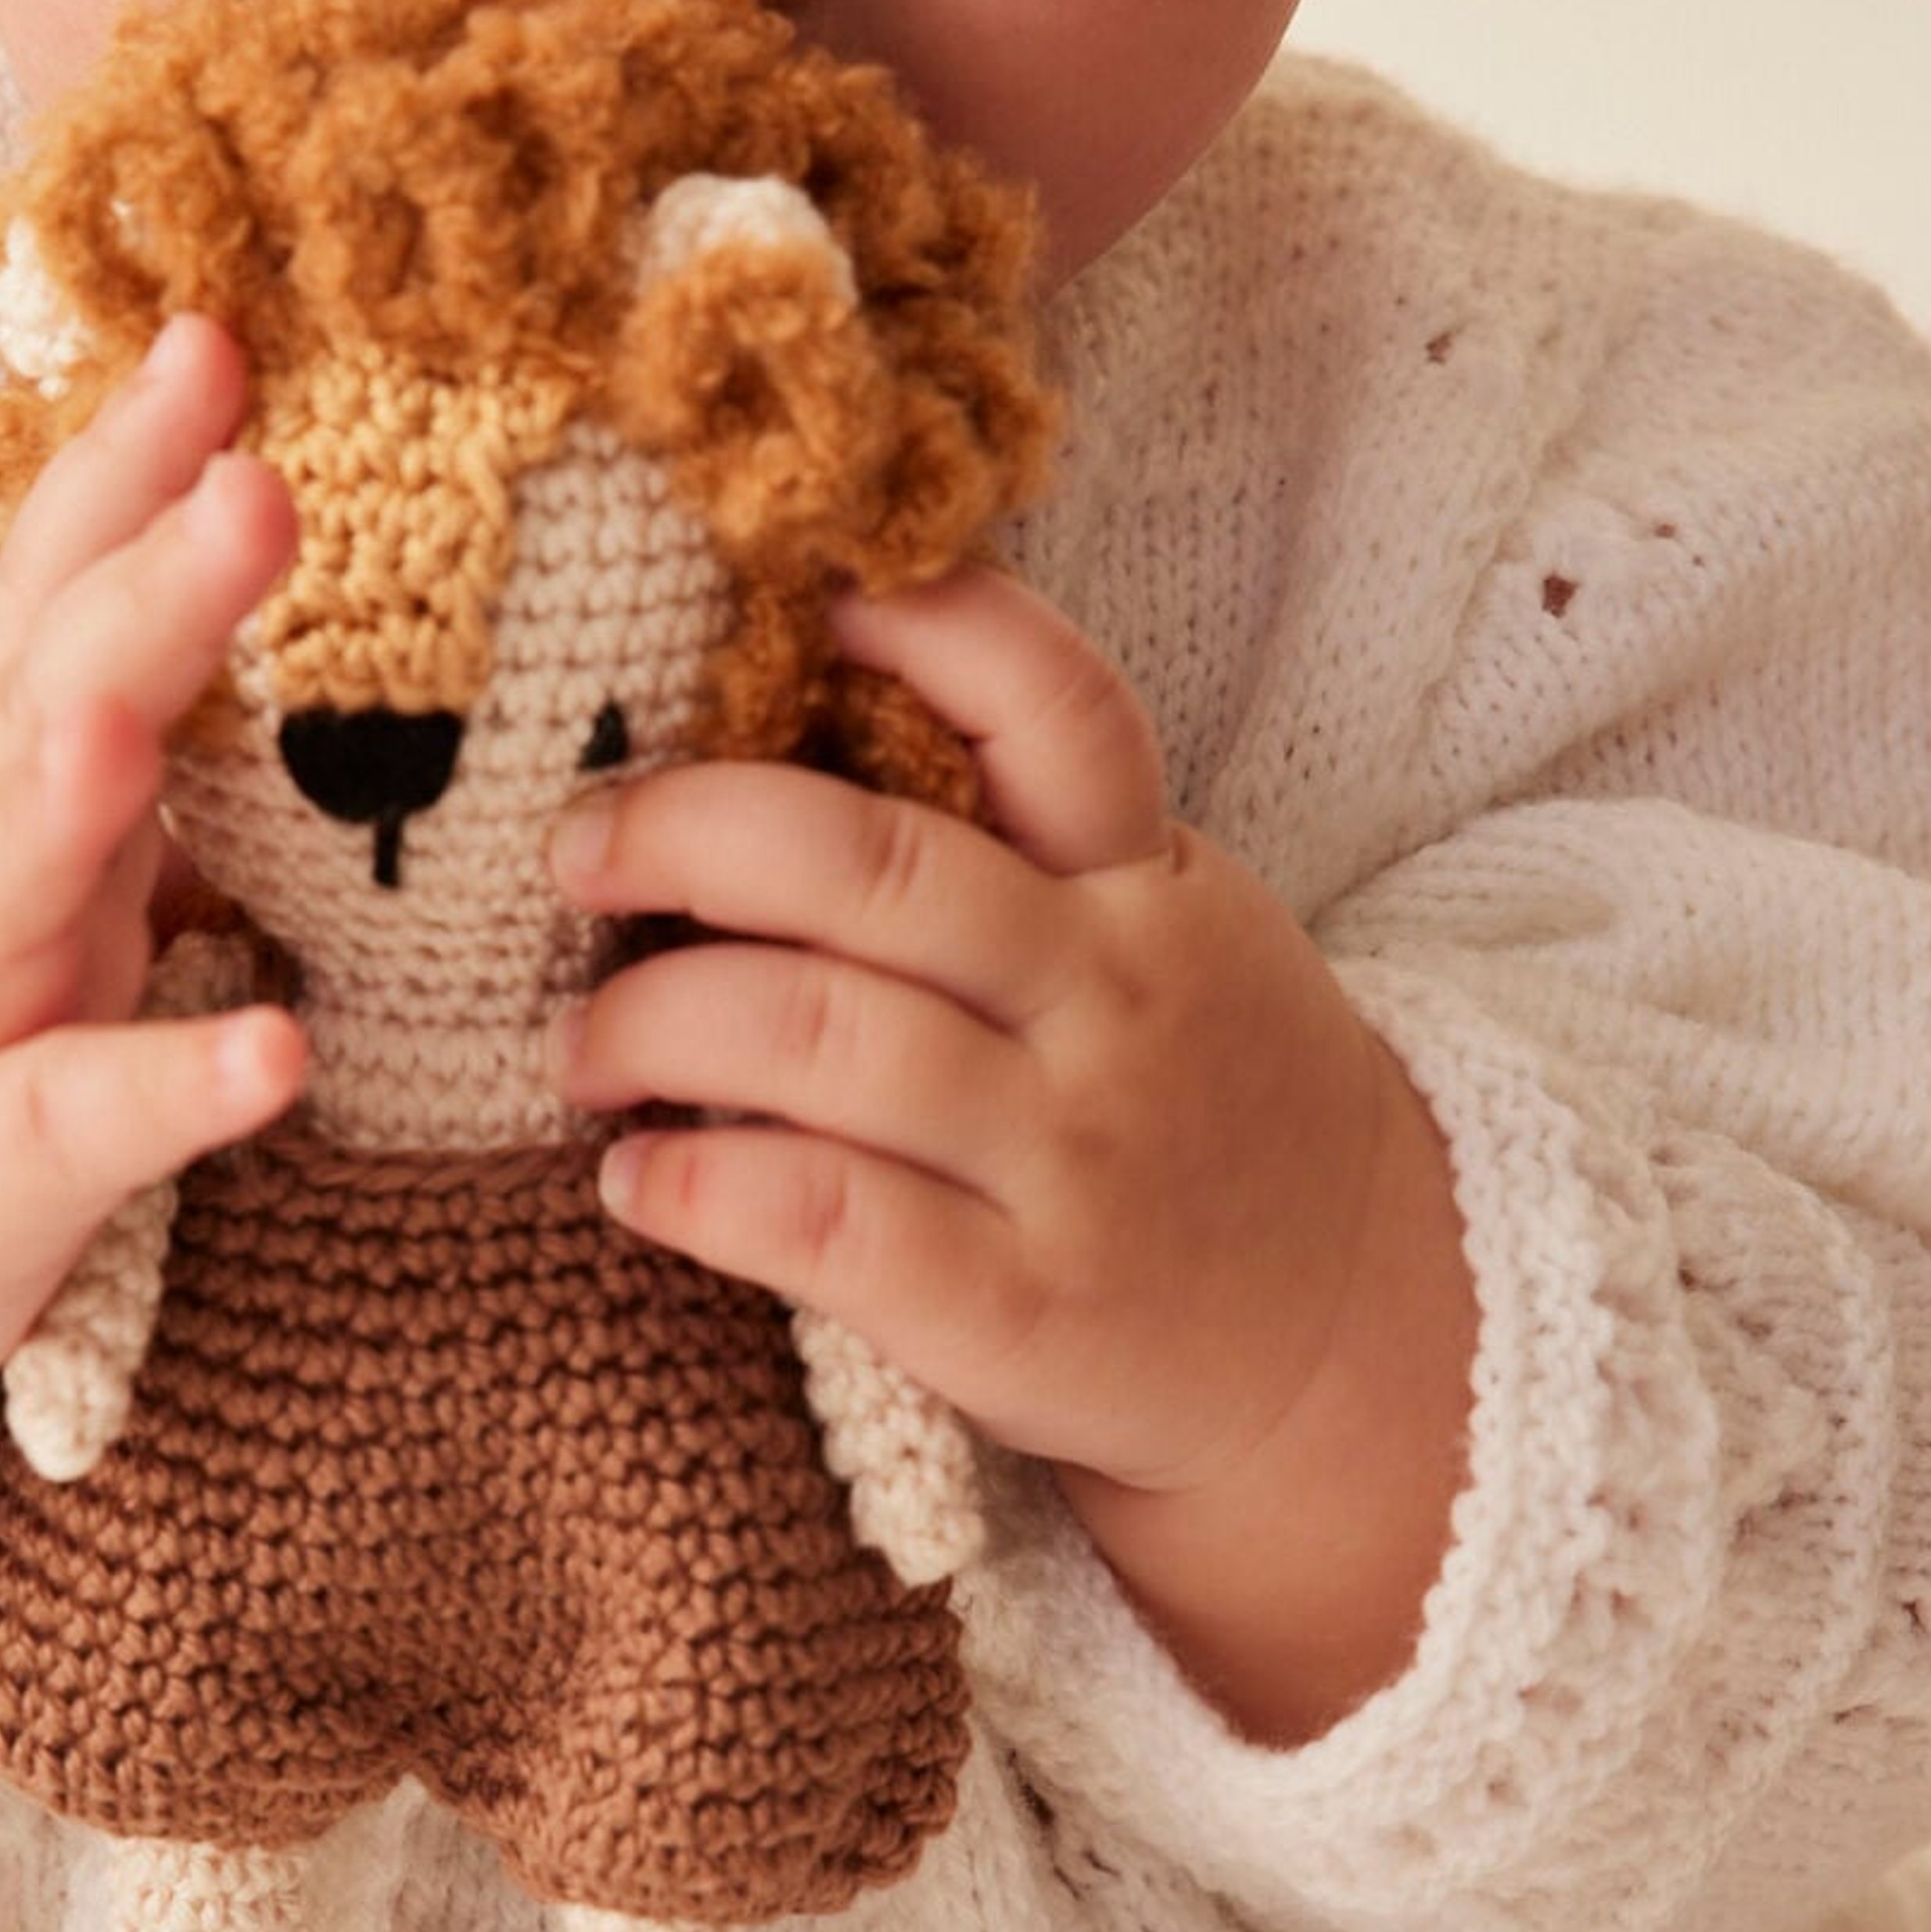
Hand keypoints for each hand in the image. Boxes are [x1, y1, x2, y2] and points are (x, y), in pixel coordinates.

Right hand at [0, 316, 305, 1572]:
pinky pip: (65, 1128)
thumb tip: (222, 558)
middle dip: (138, 595)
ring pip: (2, 892)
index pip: (44, 601)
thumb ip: (82, 719)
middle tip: (255, 483)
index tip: (215, 344)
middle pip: (35, 708)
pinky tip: (276, 1052)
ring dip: (70, 801)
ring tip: (134, 724)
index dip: (120, 475)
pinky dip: (167, 1091)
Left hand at [550, 569, 1473, 1732]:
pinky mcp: (1021, 1309)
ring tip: (581, 1049)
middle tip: (575, 850)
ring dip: (652, 1026)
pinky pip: (825, 1222)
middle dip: (686, 834)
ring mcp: (1069, 1156)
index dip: (932, 626)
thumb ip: (1023, 846)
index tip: (803, 593)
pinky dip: (697, 1190)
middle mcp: (1109, 999)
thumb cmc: (1203, 1102)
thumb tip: (776, 728)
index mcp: (1144, 882)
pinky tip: (635, 1186)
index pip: (1057, 710)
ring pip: (820, 1038)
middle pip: (874, 867)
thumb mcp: (1172, 930)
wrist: (1355, 1338)